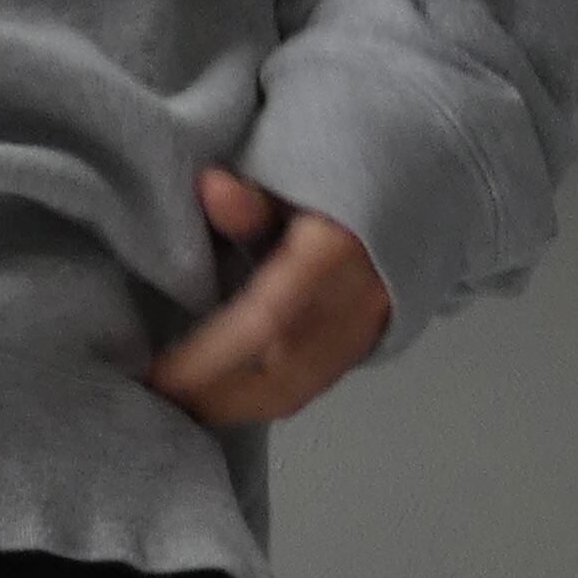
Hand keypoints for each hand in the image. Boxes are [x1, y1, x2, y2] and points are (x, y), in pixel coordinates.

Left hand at [145, 173, 390, 426]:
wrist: (422, 184)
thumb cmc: (343, 175)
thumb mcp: (300, 170)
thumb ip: (256, 193)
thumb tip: (209, 190)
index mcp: (337, 253)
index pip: (264, 322)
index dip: (206, 359)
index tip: (155, 376)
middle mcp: (356, 304)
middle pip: (277, 378)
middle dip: (211, 398)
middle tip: (158, 400)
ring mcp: (366, 331)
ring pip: (292, 393)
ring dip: (231, 407)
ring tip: (183, 405)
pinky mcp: (364, 347)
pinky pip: (306, 389)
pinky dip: (258, 399)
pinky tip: (220, 397)